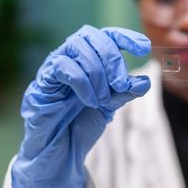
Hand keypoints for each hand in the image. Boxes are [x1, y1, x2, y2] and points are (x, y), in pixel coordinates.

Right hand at [11, 25, 150, 187]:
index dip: (125, 36)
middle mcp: (71, 57)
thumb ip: (124, 92)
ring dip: (97, 72)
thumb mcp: (109, 106)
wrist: (59, 151)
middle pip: (91, 36)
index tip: (144, 47)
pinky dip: (82, 82)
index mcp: (89, 59)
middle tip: (121, 83)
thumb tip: (145, 81)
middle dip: (112, 57)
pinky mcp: (43, 79)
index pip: (106, 35)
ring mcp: (54, 65)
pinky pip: (62, 67)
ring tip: (104, 99)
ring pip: (76, 47)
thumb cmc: (81, 124)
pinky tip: (90, 101)